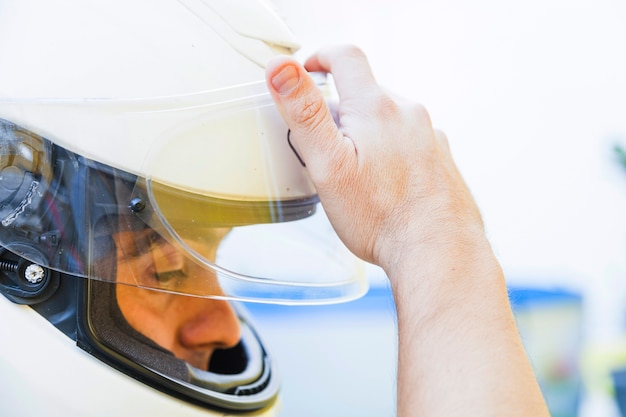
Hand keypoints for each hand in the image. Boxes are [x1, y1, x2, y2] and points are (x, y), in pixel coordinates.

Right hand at [265, 45, 482, 273]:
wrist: (438, 252)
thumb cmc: (380, 215)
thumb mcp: (328, 164)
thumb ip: (304, 113)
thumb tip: (281, 66)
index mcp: (377, 108)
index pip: (346, 57)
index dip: (320, 56)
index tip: (307, 70)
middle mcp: (409, 113)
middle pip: (367, 93)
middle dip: (341, 109)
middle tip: (323, 146)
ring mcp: (430, 136)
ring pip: (389, 119)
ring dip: (368, 132)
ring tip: (355, 171)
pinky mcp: (442, 159)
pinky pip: (410, 142)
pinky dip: (392, 151)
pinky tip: (387, 184)